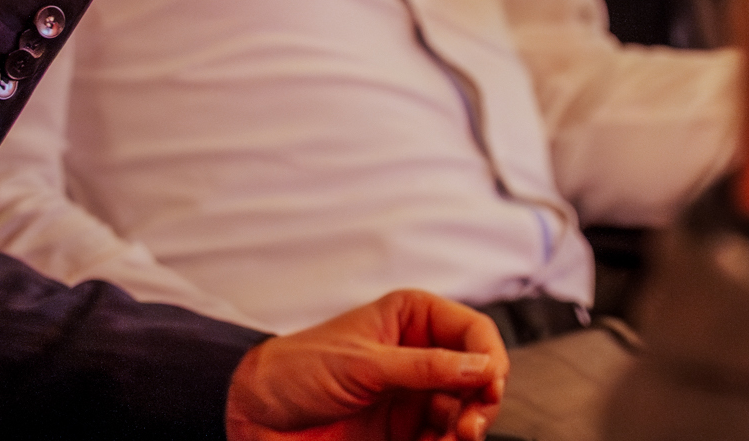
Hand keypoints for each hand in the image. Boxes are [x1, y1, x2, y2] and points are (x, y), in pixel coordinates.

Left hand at [226, 289, 506, 440]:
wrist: (257, 413)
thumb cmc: (299, 369)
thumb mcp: (364, 363)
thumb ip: (425, 366)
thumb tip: (480, 366)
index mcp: (412, 319)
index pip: (472, 331)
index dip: (489, 356)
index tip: (491, 384)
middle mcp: (420, 354)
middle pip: (477, 375)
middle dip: (481, 400)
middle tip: (469, 425)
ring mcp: (414, 395)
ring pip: (463, 412)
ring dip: (464, 429)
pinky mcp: (404, 431)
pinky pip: (440, 438)